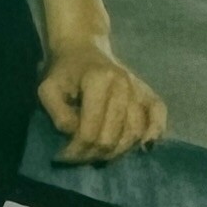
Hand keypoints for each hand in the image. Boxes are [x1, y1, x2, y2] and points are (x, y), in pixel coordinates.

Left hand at [38, 34, 167, 164]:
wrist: (81, 48)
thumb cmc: (64, 72)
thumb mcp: (48, 89)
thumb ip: (58, 114)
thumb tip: (77, 135)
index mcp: (98, 80)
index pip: (91, 130)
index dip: (76, 151)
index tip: (63, 155)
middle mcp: (122, 83)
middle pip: (114, 136)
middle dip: (94, 154)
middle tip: (79, 157)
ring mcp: (137, 87)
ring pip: (135, 132)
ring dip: (117, 152)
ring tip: (99, 154)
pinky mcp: (147, 91)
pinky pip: (158, 114)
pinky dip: (155, 132)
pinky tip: (143, 146)